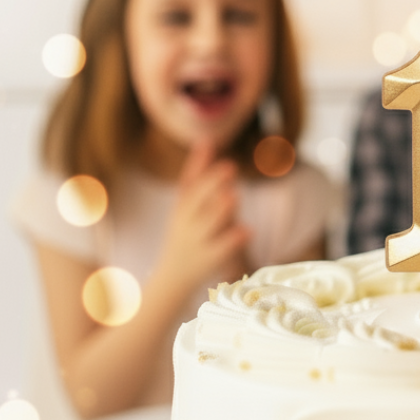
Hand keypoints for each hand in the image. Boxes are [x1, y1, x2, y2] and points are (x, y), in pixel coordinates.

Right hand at [153, 141, 250, 297]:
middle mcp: (186, 222)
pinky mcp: (208, 260)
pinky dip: (232, 241)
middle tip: (230, 167)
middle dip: (211, 184)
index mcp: (181, 207)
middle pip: (196, 201)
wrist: (172, 279)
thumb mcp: (185, 204)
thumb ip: (197, 173)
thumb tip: (207, 140)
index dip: (198, 164)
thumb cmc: (184, 233)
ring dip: (220, 210)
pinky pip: (220, 250)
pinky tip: (247, 230)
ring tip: (234, 195)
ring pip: (207, 224)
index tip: (210, 143)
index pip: (187, 182)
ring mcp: (196, 241)